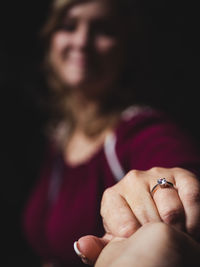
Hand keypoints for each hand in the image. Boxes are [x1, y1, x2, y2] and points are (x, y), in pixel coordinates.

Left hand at [75, 167, 199, 264]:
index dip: (137, 241)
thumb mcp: (117, 239)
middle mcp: (131, 180)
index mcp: (112, 196)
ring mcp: (156, 174)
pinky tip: (189, 228)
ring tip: (176, 236)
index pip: (123, 226)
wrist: (159, 209)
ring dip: (177, 229)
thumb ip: (99, 246)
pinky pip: (190, 196)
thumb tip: (81, 246)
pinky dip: (194, 217)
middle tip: (162, 244)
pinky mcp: (179, 174)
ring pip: (170, 208)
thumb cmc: (135, 227)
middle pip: (148, 218)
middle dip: (158, 237)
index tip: (142, 245)